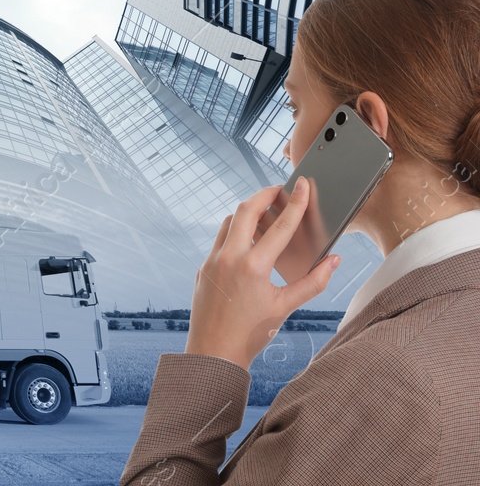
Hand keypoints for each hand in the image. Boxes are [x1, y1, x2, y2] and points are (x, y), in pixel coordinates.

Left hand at [185, 177, 341, 368]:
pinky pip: (220, 240)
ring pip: (229, 222)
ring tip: (267, 212)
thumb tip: (334, 261)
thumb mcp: (286, 306)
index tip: (304, 186)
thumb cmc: (251, 333)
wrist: (213, 352)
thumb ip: (313, 282)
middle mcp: (229, 258)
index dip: (296, 203)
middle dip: (264, 195)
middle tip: (281, 190)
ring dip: (247, 212)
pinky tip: (250, 239)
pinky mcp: (203, 268)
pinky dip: (236, 232)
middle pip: (246, 210)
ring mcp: (212, 261)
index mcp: (253, 266)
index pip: (280, 226)